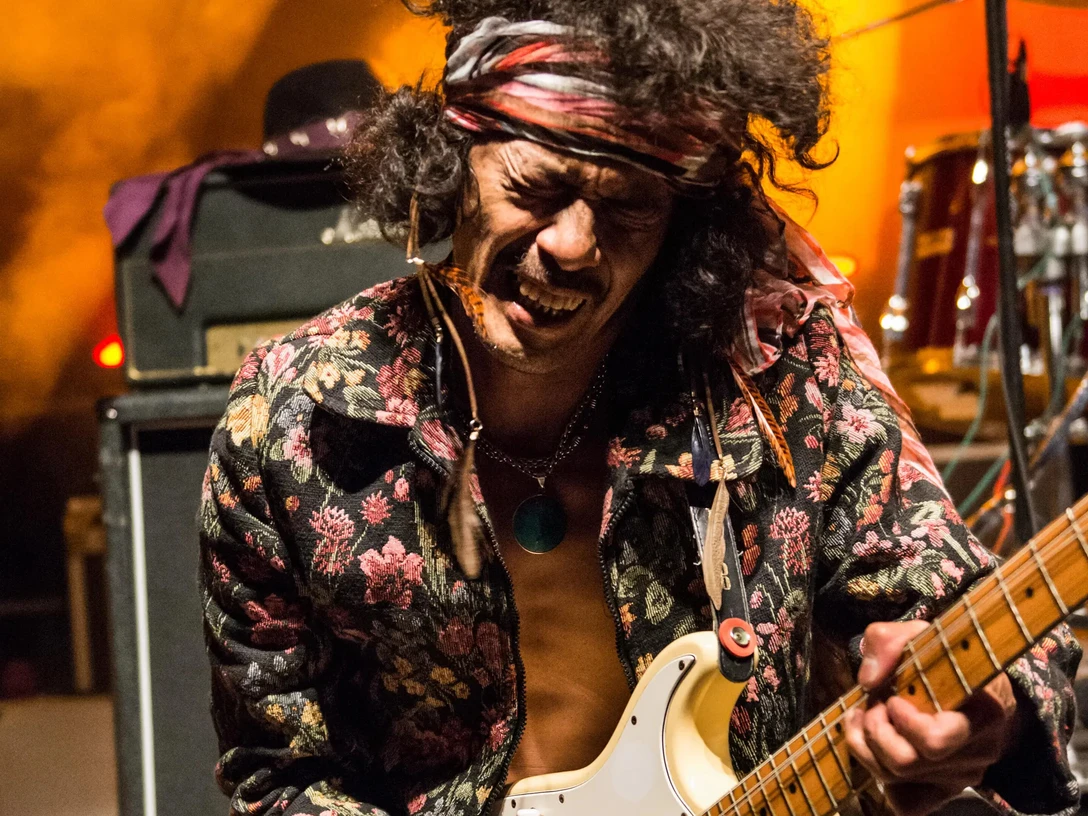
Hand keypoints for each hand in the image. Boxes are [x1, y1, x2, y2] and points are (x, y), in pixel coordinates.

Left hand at [844, 621, 1019, 815]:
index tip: (893, 698)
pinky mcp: (944, 791)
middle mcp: (980, 752)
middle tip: (874, 704)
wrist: (968, 684)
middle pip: (907, 762)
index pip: (936, 740)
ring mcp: (963, 776)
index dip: (903, 722)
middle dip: (875, 730)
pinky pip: (905, 803)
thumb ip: (888, 642)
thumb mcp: (918, 634)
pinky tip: (873, 744)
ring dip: (867, 744)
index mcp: (985, 712)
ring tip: (866, 714)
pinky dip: (878, 774)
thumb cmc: (942, 659)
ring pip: (897, 779)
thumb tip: (867, 680)